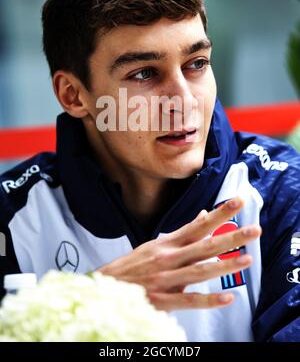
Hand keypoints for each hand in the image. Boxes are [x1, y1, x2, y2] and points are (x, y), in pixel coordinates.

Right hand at [98, 197, 260, 311]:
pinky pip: (189, 300)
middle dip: (231, 236)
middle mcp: (169, 257)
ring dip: (224, 265)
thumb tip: (204, 215)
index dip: (219, 213)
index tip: (238, 201)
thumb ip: (183, 233)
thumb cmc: (134, 266)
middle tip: (254, 230)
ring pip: (200, 270)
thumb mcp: (156, 245)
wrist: (106, 288)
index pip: (198, 225)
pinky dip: (208, 299)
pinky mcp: (162, 300)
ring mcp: (166, 278)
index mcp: (168, 243)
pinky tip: (227, 297)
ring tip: (246, 259)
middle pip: (204, 245)